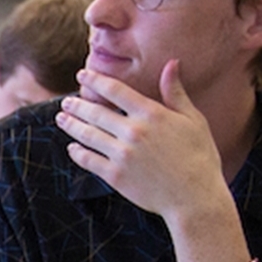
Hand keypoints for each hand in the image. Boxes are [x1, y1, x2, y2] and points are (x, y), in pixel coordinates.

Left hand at [57, 61, 228, 221]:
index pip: (114, 90)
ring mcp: (122, 155)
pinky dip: (77, 152)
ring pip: (87, 135)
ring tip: (61, 119)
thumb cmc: (199, 157)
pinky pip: (89, 160)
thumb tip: (171, 63)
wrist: (196, 198)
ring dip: (71, 125)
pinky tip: (72, 147)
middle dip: (77, 105)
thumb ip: (176, 92)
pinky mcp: (115, 176)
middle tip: (66, 102)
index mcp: (151, 114)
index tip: (82, 74)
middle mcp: (133, 132)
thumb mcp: (193, 120)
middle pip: (95, 112)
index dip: (95, 80)